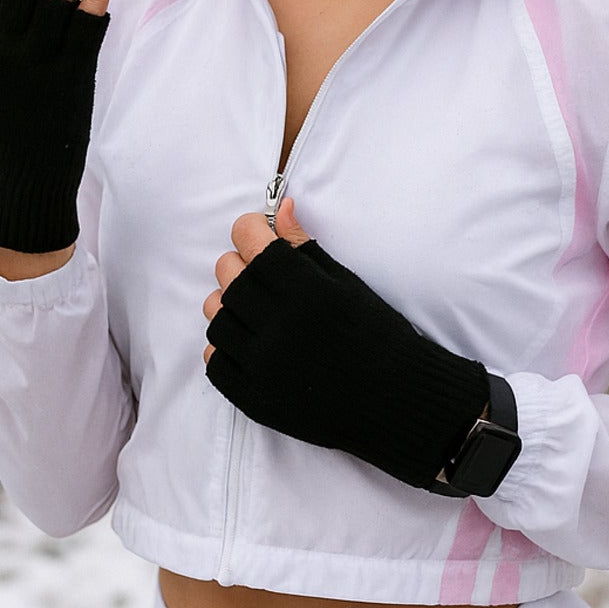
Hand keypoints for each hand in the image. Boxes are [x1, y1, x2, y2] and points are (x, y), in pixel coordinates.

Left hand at [202, 198, 489, 491]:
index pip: (248, 240)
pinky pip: (214, 360)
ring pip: (216, 317)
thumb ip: (305, 246)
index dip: (252, 230)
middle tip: (265, 276)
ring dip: (231, 307)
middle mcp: (276, 325)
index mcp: (303, 289)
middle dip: (242, 266)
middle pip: (227, 275)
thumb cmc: (376, 334)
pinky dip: (227, 348)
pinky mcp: (252, 397)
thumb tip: (280, 208)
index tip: (261, 235)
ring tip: (258, 313)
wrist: (394, 399)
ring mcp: (261, 365)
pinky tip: (252, 344)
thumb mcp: (346, 283)